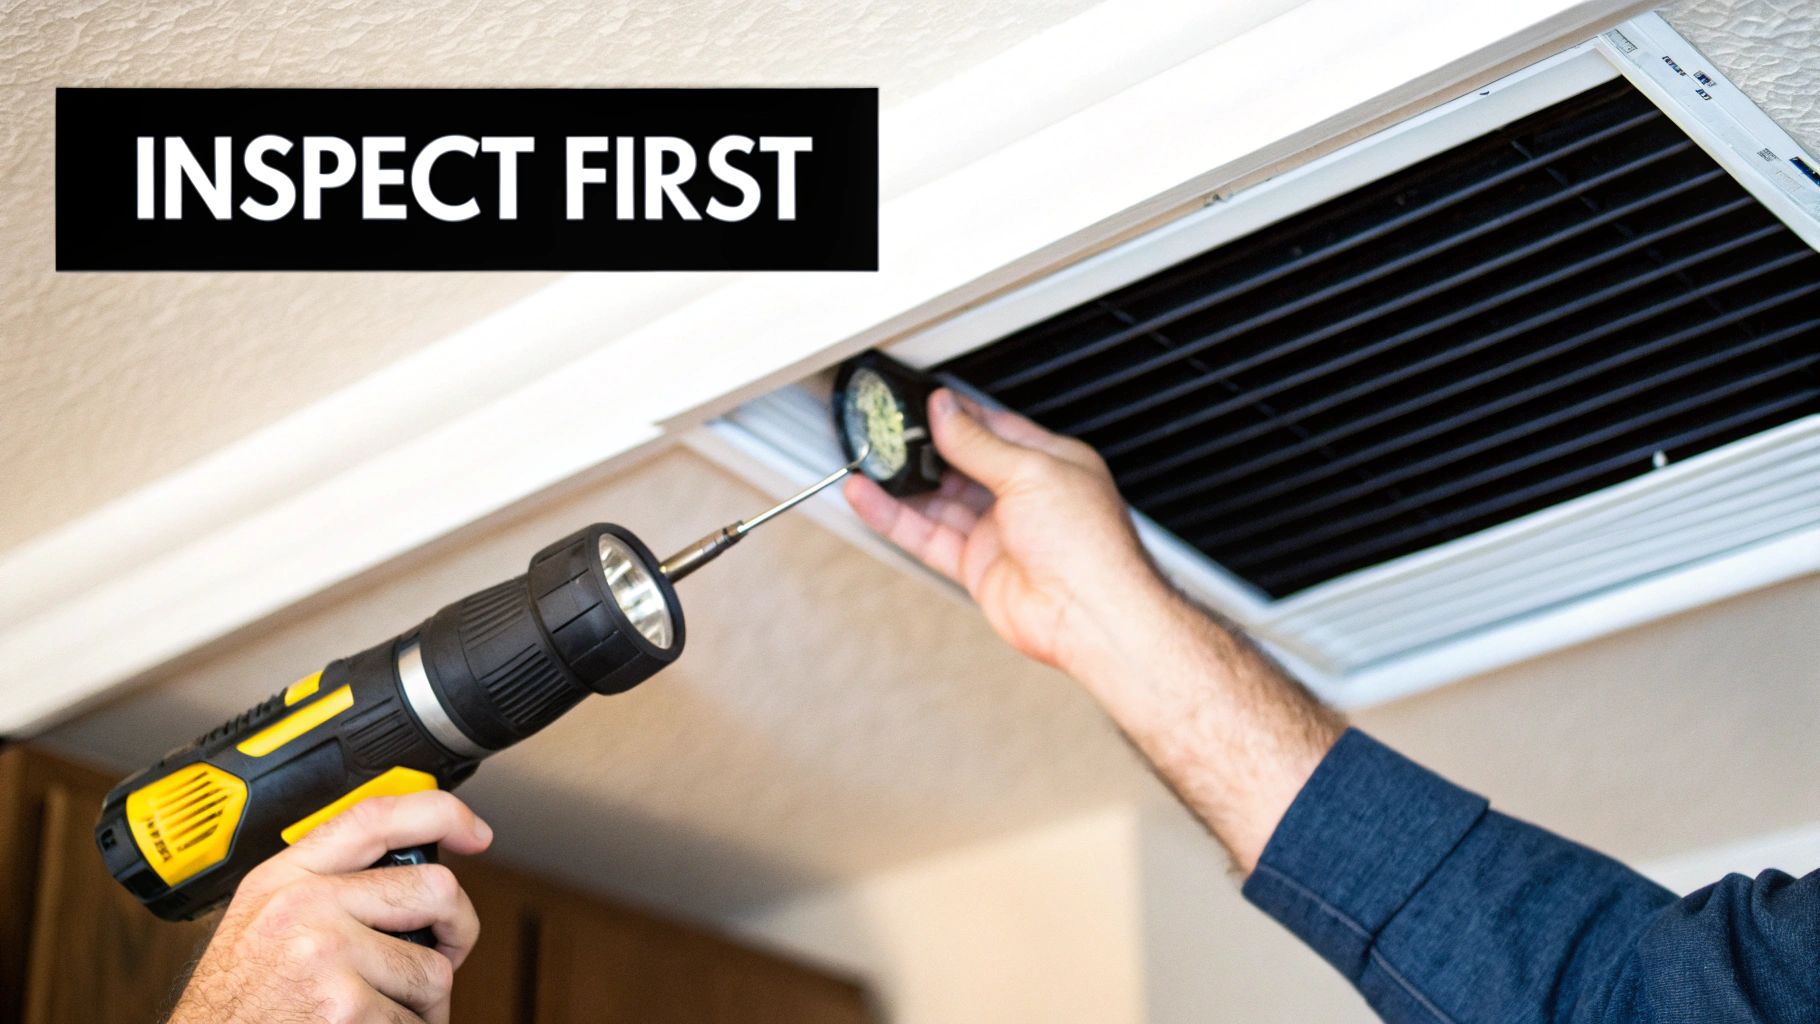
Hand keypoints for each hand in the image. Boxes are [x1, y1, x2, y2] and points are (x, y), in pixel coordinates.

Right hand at [167, 791, 492, 1023]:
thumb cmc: (236, 1004)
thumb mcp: (261, 923)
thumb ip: (322, 890)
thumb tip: (405, 876)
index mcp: (283, 878)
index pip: (375, 817)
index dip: (440, 813)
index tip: (474, 832)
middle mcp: (302, 907)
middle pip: (434, 890)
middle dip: (457, 930)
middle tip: (443, 955)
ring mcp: (325, 955)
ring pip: (433, 969)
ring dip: (423, 1003)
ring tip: (382, 1013)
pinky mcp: (344, 1007)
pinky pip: (418, 1021)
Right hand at [846, 386, 1340, 870]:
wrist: (1090, 616)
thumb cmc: (1088, 546)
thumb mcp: (1031, 472)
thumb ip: (979, 443)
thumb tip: (946, 411)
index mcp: (1048, 463)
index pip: (993, 427)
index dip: (955, 414)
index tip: (919, 403)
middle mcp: (1023, 496)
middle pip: (960, 463)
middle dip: (923, 450)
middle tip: (885, 433)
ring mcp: (998, 532)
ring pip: (938, 500)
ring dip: (902, 484)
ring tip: (866, 462)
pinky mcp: (977, 566)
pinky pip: (927, 535)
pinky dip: (895, 517)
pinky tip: (870, 499)